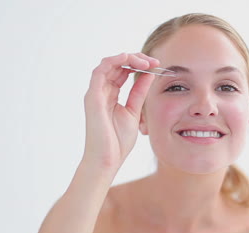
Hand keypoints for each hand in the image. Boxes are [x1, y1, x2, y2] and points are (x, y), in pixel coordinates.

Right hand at [82, 53, 158, 169]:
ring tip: (144, 61)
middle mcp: (101, 91)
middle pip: (116, 65)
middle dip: (136, 59)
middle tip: (153, 61)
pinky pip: (100, 71)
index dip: (138, 65)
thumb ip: (139, 92)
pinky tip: (127, 58)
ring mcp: (95, 93)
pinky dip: (113, 61)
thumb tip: (149, 74)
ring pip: (108, 64)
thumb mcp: (134, 111)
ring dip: (127, 58)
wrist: (108, 159)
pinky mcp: (92, 97)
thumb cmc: (118, 141)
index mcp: (110, 95)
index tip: (156, 65)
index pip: (122, 71)